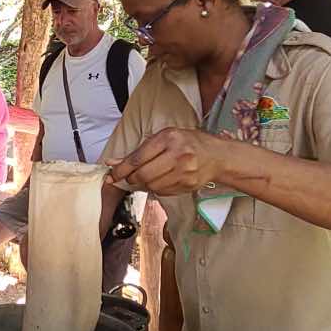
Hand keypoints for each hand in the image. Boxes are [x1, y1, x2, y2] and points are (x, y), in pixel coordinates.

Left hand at [104, 128, 222, 195]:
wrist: (217, 157)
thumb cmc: (189, 143)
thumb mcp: (165, 138)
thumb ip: (139, 151)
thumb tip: (114, 162)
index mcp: (169, 138)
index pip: (138, 158)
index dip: (122, 169)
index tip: (113, 174)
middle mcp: (177, 154)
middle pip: (143, 174)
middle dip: (132, 178)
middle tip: (130, 177)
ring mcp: (184, 171)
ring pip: (152, 185)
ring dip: (145, 184)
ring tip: (150, 176)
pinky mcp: (188, 184)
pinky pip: (163, 192)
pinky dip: (157, 188)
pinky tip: (162, 180)